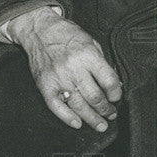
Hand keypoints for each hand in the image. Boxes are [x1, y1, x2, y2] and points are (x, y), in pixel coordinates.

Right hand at [6, 7, 122, 130]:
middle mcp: (73, 68)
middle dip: (106, 109)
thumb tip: (113, 85)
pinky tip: (78, 123)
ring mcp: (58, 79)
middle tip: (111, 115)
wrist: (39, 30)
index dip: (116, 93)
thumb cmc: (67, 35)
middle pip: (94, 97)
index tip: (117, 98)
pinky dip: (68, 118)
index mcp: (88, 55)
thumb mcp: (91, 42)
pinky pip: (57, 107)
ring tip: (100, 125)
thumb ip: (102, 63)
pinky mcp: (45, 86)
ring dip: (92, 118)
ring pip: (78, 105)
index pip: (108, 81)